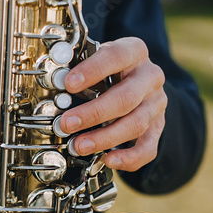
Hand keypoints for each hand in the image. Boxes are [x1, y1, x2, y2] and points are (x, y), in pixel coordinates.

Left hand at [61, 37, 166, 171]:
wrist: (138, 79)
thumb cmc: (110, 68)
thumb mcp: (96, 58)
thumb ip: (79, 68)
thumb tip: (53, 84)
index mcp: (134, 52)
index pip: (116, 57)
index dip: (92, 71)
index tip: (69, 84)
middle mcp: (150, 77)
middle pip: (126, 98)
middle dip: (93, 114)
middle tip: (67, 124)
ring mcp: (156, 103)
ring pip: (135, 124)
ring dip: (104, 138)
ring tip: (79, 146)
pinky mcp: (158, 126)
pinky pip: (148, 147)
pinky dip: (129, 158)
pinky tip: (109, 160)